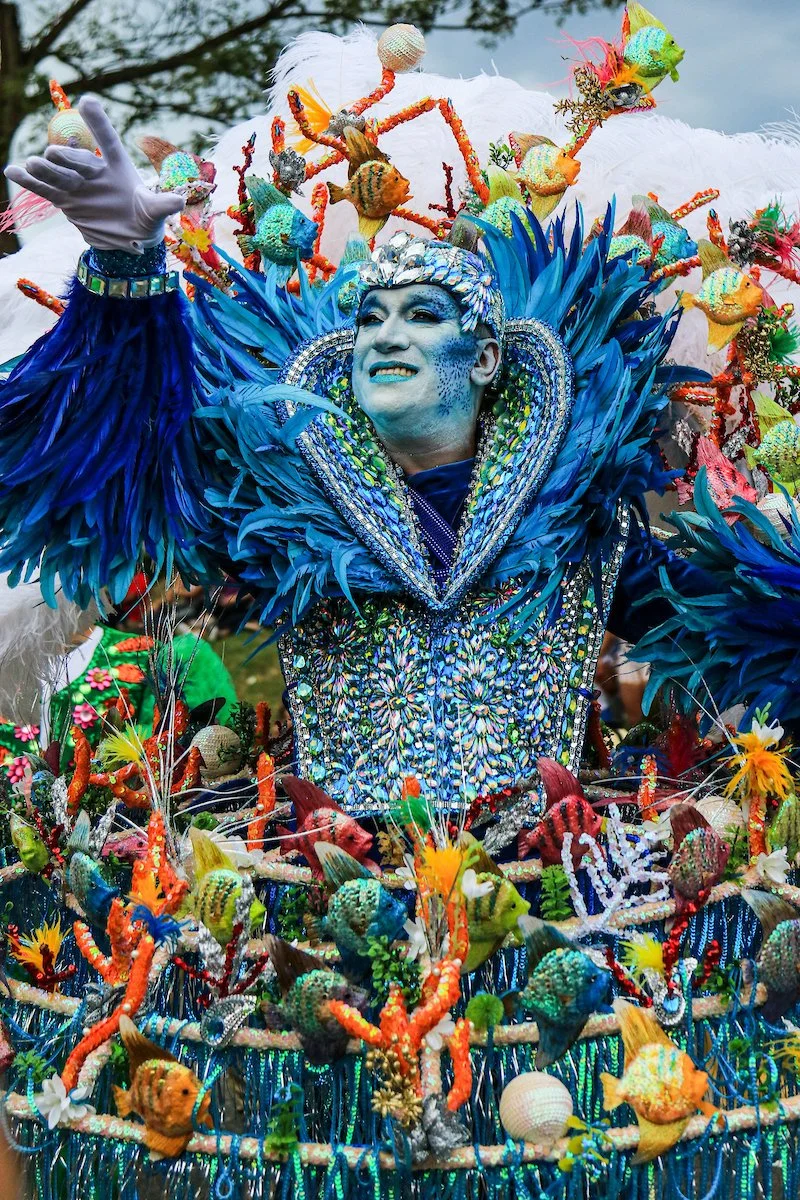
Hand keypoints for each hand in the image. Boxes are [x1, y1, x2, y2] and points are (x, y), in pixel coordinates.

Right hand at [4, 97, 183, 253]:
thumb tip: (179, 200)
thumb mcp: (154, 214)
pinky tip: (11, 172)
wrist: (129, 240)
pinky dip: (29, 182)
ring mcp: (77, 185)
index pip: (107, 140)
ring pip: (58, 173)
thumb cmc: (145, 219)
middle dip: (66, 157)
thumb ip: (162, 204)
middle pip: (77, 159)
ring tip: (30, 164)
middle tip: (53, 154)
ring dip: (44, 168)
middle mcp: (94, 171)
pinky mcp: (66, 201)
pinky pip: (45, 189)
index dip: (98, 123)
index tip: (88, 100)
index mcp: (117, 166)